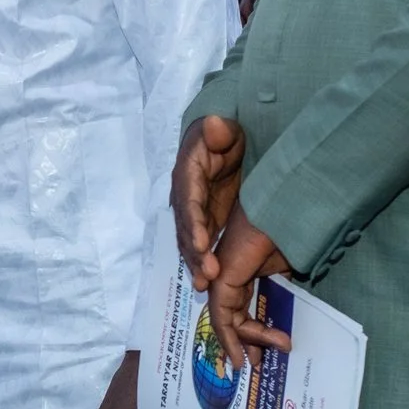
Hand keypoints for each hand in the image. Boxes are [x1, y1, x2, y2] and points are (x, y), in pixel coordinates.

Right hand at [172, 116, 247, 290]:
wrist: (220, 140)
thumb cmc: (223, 133)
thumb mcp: (224, 128)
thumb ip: (219, 130)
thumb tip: (213, 123)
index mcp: (188, 173)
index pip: (189, 200)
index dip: (194, 222)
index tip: (201, 242)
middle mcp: (184, 195)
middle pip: (186, 227)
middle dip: (194, 252)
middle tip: (206, 276)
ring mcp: (192, 210)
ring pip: (189, 240)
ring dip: (196, 262)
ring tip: (204, 284)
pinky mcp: (202, 220)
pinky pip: (199, 243)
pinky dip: (202, 261)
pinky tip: (208, 281)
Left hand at [206, 199, 292, 372]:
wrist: (280, 217)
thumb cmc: (283, 233)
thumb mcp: (284, 266)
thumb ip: (280, 285)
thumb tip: (285, 302)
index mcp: (239, 270)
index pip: (241, 306)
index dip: (252, 329)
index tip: (269, 347)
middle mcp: (227, 275)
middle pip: (232, 317)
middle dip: (245, 342)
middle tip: (259, 362)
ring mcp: (221, 278)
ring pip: (227, 321)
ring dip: (245, 343)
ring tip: (261, 361)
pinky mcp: (220, 282)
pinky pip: (221, 317)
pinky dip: (230, 339)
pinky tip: (241, 356)